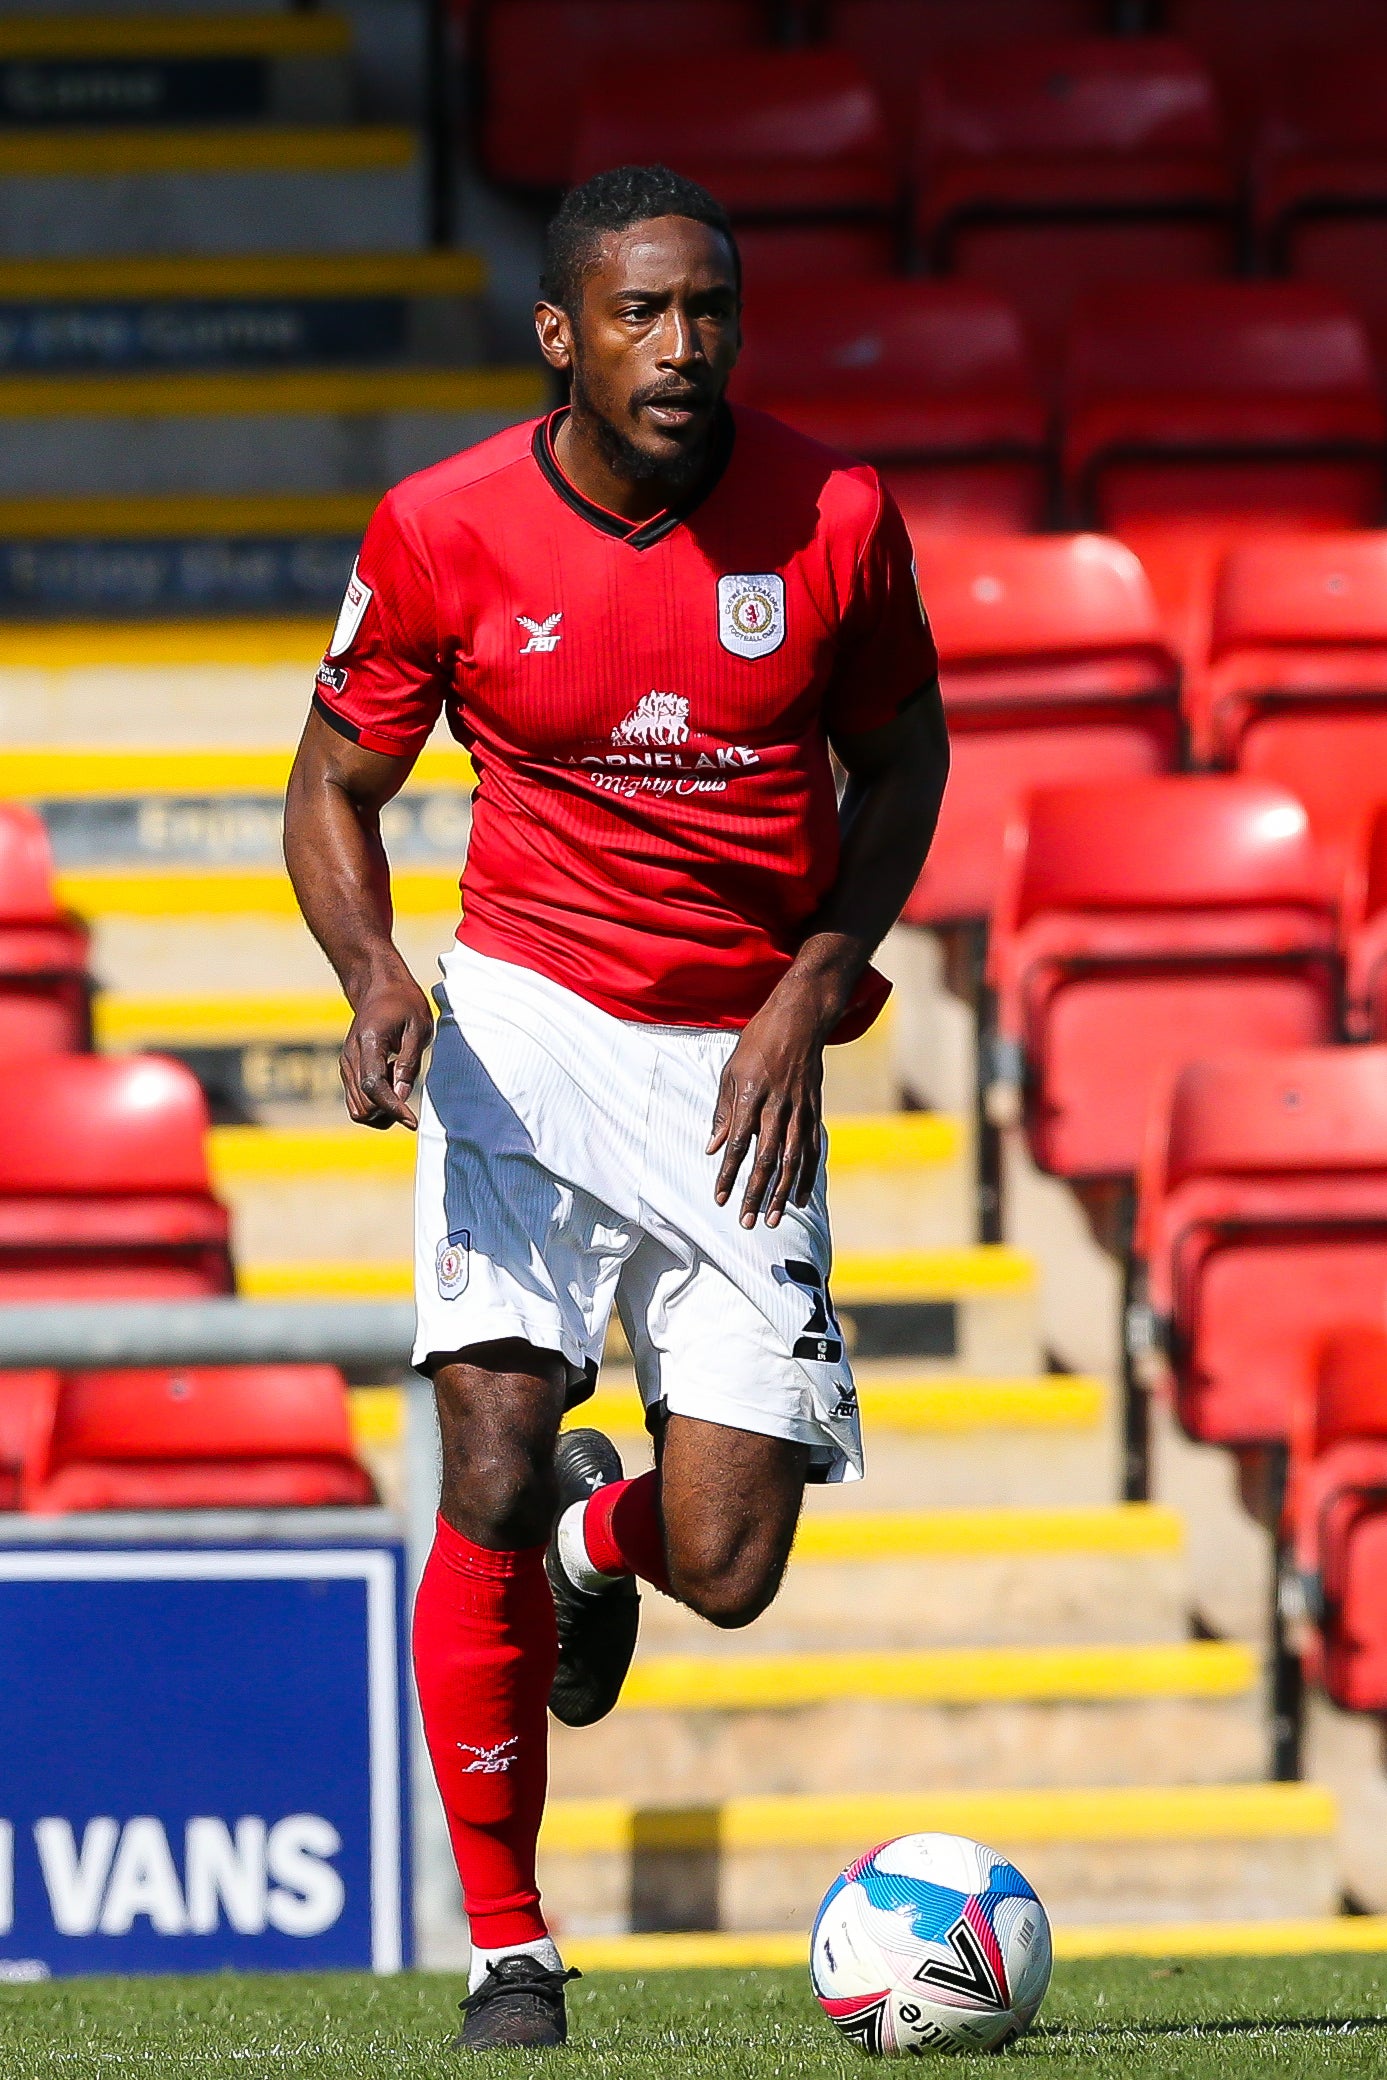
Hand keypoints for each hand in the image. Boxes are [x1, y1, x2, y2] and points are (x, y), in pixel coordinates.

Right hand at [340, 972, 433, 1129]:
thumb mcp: (418, 1028)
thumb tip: (402, 1097)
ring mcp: (346, 1065)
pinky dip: (375, 1103)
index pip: (374, 1087)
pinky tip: (391, 1082)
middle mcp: (351, 1057)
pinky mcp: (348, 1070)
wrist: (379, 987)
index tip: (412, 1122)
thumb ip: (409, 1063)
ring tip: (399, 1082)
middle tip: (409, 1089)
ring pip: (357, 1109)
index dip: (393, 1108)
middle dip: (388, 1111)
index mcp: (369, 1043)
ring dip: (381, 1110)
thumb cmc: (403, 1003)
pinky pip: (357, 1101)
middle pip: (364, 1106)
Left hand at [707, 991, 825, 1228]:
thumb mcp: (731, 1071)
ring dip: (781, 1192)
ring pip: (792, 1159)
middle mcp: (778, 1107)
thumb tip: (713, 1147)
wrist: (799, 1019)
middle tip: (747, 1221)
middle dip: (755, 1193)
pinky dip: (807, 1175)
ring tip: (771, 1218)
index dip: (728, 1174)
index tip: (720, 1199)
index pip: (738, 1145)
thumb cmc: (758, 1043)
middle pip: (766, 1159)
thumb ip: (723, 1111)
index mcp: (752, 1096)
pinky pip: (812, 1149)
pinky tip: (800, 1198)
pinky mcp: (815, 1110)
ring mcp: (800, 1110)